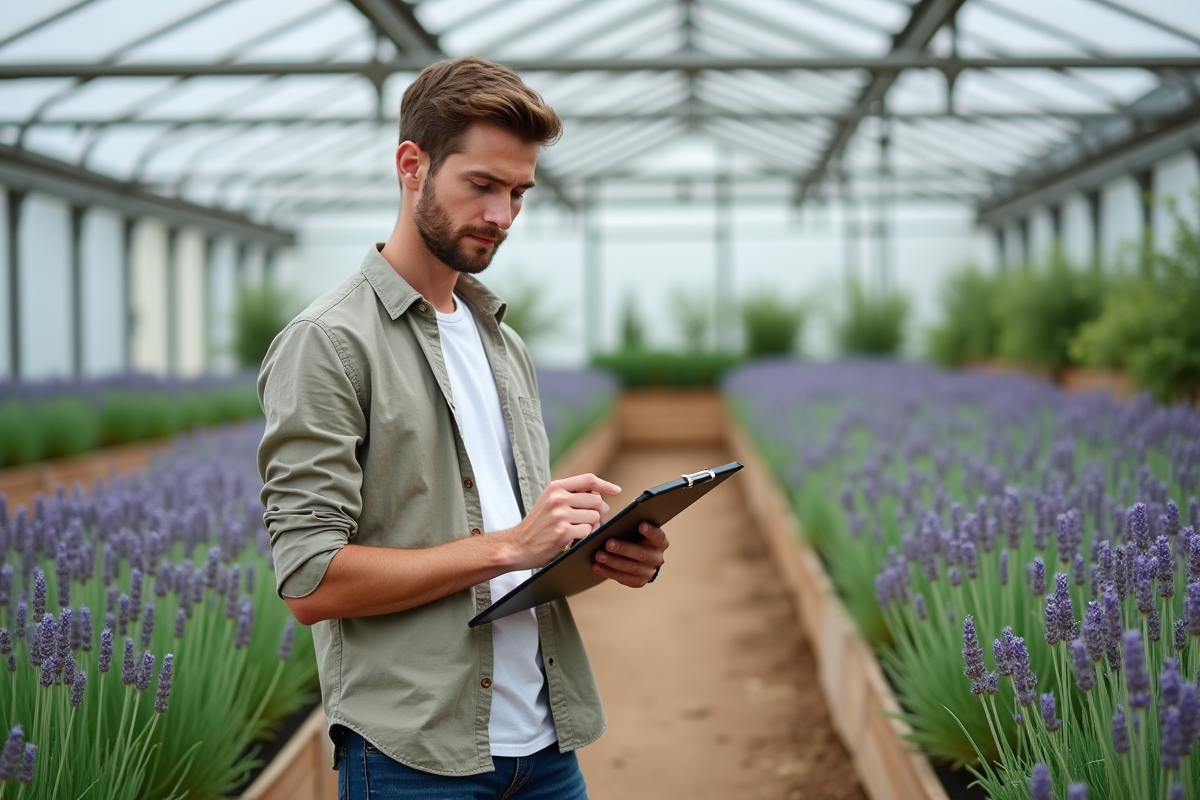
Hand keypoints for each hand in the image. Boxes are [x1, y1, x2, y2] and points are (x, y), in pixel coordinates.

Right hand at [504, 473, 619, 569]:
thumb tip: (599, 494)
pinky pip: (588, 531)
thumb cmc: (537, 525)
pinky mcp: (563, 532)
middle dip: (599, 512)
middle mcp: (558, 498)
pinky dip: (585, 537)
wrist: (517, 546)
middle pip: (596, 500)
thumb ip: (570, 494)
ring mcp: (560, 515)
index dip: (605, 484)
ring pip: (595, 516)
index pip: (588, 479)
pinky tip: (574, 539)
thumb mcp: (549, 501)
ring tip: (579, 531)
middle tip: (592, 521)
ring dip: (592, 526)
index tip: (616, 490)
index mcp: (555, 487)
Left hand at [592, 522, 667, 587]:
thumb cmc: (634, 538)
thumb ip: (628, 526)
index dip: (650, 532)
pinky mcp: (639, 582)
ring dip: (613, 561)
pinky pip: (623, 578)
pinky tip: (597, 566)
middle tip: (608, 544)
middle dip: (623, 548)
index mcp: (660, 542)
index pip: (658, 536)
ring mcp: (649, 572)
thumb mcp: (635, 530)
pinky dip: (609, 572)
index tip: (641, 525)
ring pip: (631, 567)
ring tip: (599, 556)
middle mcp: (657, 558)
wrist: (640, 559)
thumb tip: (609, 524)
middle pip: (641, 554)